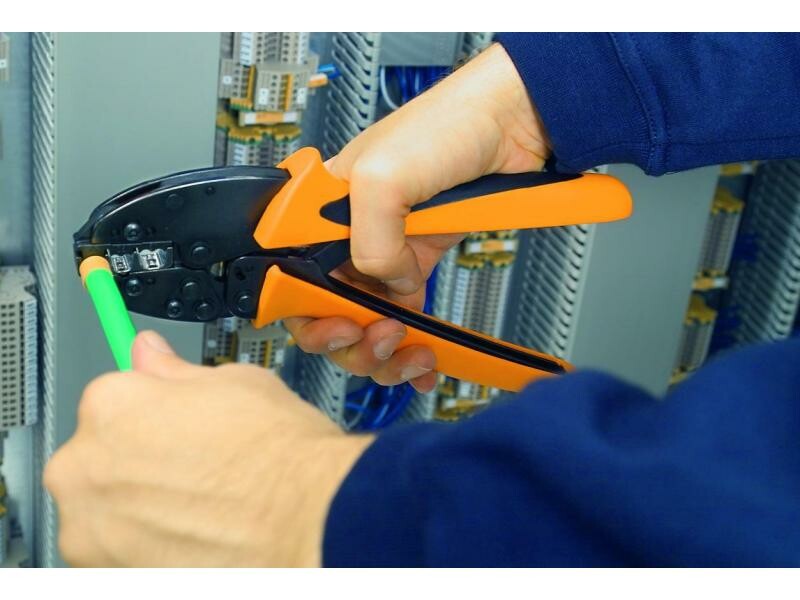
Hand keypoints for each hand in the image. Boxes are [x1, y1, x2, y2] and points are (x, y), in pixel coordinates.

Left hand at [43, 331, 372, 566]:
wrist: (308, 521)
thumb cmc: (280, 455)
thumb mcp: (235, 382)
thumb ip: (176, 371)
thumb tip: (150, 354)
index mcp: (111, 404)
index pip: (111, 399)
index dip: (151, 412)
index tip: (169, 426)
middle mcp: (85, 466)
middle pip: (99, 455)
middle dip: (137, 460)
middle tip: (193, 469)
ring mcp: (91, 527)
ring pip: (105, 507)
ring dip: (138, 506)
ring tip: (196, 506)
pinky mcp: (107, 574)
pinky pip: (115, 550)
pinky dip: (144, 545)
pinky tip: (192, 534)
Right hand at [285, 43, 549, 390]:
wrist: (512, 124)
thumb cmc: (447, 125)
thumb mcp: (384, 176)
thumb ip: (369, 240)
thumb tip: (384, 283)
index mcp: (318, 209)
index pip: (290, 276)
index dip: (306, 313)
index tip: (339, 327)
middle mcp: (344, 233)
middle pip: (325, 311)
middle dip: (351, 340)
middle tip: (381, 338)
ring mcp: (383, 249)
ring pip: (364, 322)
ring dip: (384, 352)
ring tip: (412, 351)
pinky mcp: (418, 261)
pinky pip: (403, 314)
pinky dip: (412, 346)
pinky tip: (424, 359)